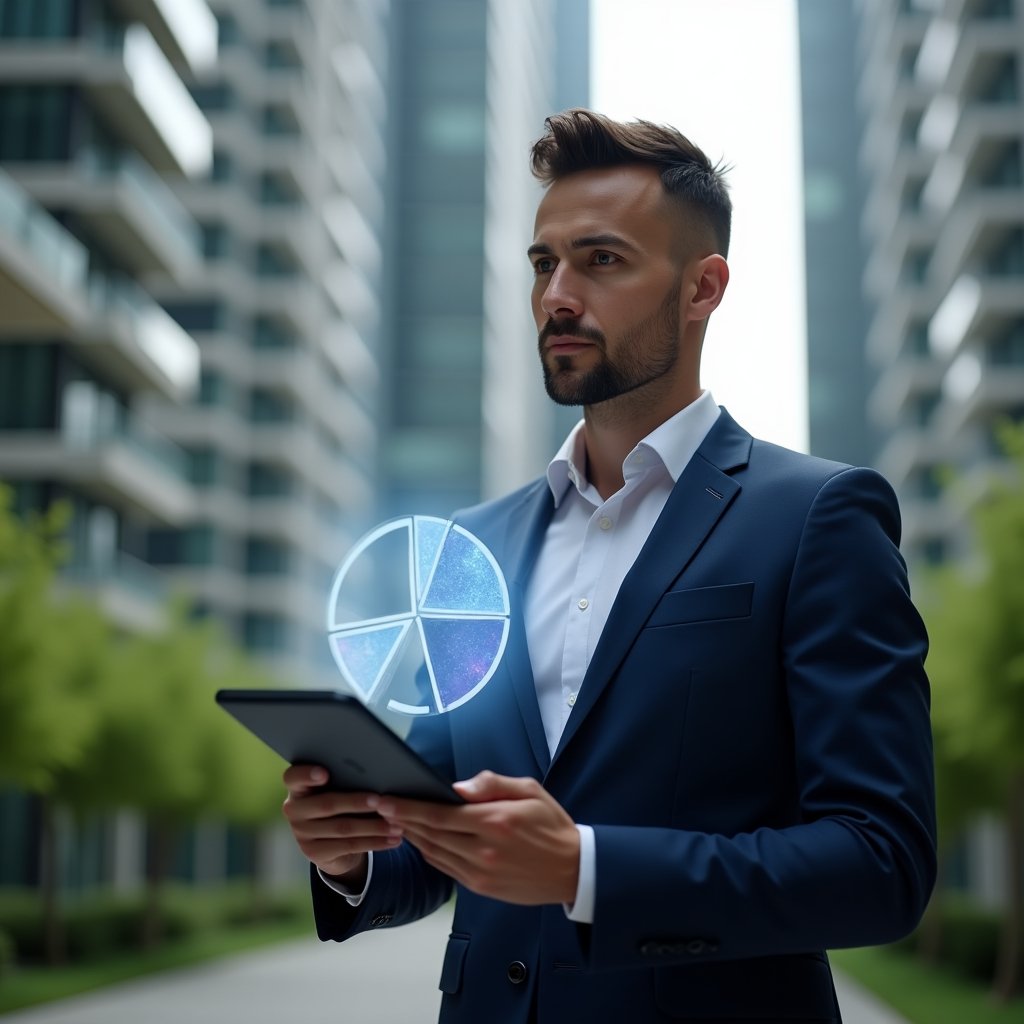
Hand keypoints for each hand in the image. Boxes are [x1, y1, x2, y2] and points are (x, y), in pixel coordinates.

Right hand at [281, 765, 400, 882]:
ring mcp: (301, 833)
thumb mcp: (338, 789)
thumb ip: (346, 780)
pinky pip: (349, 846)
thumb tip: (379, 774)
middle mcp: (293, 810)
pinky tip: (393, 840)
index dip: (307, 774)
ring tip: (397, 825)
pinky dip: (375, 842)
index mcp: (298, 787)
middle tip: (380, 800)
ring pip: (343, 828)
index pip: (293, 777)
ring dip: (374, 826)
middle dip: (356, 802)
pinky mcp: (314, 853)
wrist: (333, 842)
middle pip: (326, 804)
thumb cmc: (340, 803)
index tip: (324, 773)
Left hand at [373, 770, 579, 905]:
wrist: (574, 870)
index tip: (386, 799)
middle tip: (379, 807)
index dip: (408, 808)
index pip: (439, 814)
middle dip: (402, 819)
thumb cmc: (551, 824)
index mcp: (495, 822)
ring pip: (434, 853)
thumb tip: (457, 788)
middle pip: (430, 834)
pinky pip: (445, 868)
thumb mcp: (530, 791)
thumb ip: (492, 784)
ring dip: (411, 837)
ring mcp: (480, 873)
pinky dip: (429, 853)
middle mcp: (484, 850)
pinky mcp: (481, 887)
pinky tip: (420, 840)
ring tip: (395, 821)